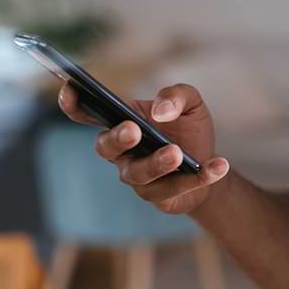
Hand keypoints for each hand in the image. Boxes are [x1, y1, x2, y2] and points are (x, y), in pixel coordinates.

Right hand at [59, 82, 229, 214]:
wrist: (212, 165)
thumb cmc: (189, 130)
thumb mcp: (192, 103)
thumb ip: (177, 94)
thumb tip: (161, 110)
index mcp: (123, 123)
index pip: (88, 113)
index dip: (73, 103)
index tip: (71, 89)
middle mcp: (123, 153)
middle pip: (106, 148)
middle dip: (118, 138)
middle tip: (134, 130)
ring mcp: (138, 179)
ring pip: (138, 174)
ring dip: (157, 162)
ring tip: (178, 153)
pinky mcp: (160, 198)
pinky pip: (175, 190)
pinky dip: (200, 177)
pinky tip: (218, 165)